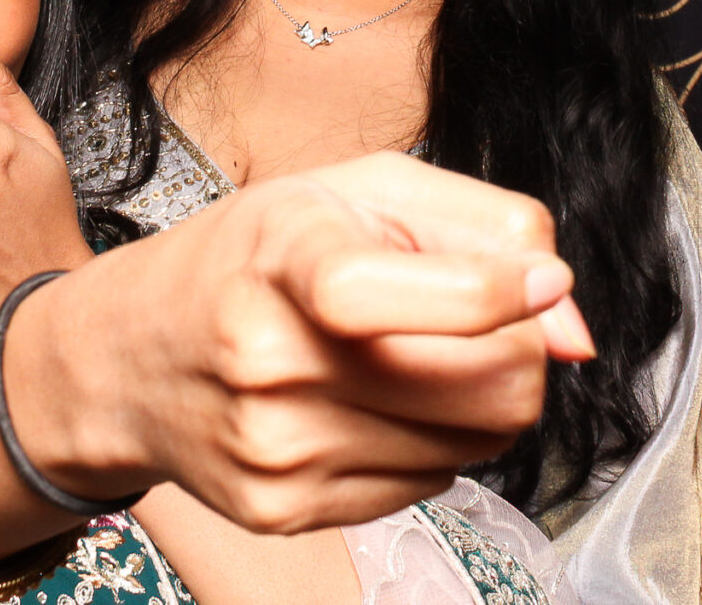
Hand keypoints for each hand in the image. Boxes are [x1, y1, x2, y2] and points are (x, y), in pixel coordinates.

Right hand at [16, 152, 590, 534]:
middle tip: (478, 320)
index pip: (399, 292)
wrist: (128, 355)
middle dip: (515, 351)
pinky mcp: (283, 511)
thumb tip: (572, 329)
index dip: (496, 293)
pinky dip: (430, 442)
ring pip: (475, 446)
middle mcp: (271, 361)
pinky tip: (373, 402)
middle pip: (485, 387)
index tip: (539, 282)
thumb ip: (491, 231)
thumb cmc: (257, 256)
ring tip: (411, 357)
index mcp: (283, 258)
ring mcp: (275, 449)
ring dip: (475, 399)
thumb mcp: (362, 190)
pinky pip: (430, 486)